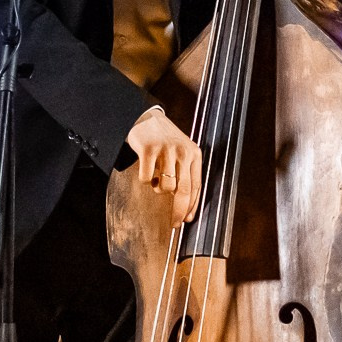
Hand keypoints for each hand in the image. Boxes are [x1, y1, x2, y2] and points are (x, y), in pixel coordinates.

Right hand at [125, 107, 200, 223]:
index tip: (187, 219)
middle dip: (179, 211)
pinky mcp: (148, 150)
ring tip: (157, 178)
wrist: (145, 118)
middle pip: (183, 191)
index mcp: (194, 154)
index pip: (196, 186)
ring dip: (159, 189)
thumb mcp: (182, 152)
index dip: (192, 206)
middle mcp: (182, 152)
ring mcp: (165, 150)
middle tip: (174, 223)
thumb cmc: (165, 141)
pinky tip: (147, 170)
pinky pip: (147, 179)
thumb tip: (186, 206)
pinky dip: (146, 180)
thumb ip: (186, 174)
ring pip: (165, 187)